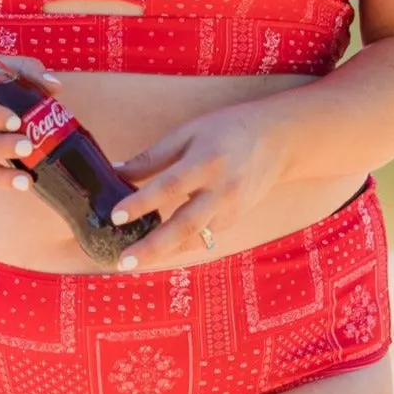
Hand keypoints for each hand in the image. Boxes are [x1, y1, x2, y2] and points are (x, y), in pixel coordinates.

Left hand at [108, 103, 287, 268]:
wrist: (277, 141)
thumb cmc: (228, 130)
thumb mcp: (189, 132)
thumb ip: (154, 156)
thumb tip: (117, 171)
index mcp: (206, 162)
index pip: (169, 186)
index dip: (142, 203)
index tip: (115, 216)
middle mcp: (219, 191)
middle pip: (183, 226)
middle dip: (151, 247)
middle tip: (123, 262)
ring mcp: (229, 210)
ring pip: (193, 239)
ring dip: (163, 253)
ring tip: (134, 262)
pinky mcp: (233, 221)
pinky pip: (202, 237)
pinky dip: (180, 244)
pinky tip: (158, 249)